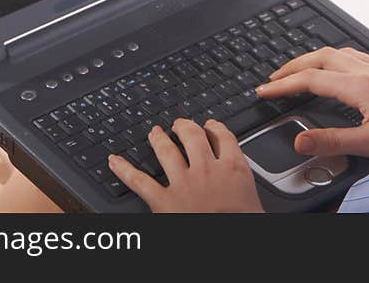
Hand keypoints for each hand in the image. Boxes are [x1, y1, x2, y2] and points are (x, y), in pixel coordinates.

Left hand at [108, 119, 263, 212]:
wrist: (230, 245)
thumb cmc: (243, 224)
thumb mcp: (253, 199)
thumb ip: (243, 183)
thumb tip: (242, 185)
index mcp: (232, 168)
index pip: (223, 136)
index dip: (215, 127)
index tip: (210, 125)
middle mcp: (206, 169)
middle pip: (193, 136)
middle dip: (185, 126)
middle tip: (179, 124)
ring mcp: (183, 183)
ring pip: (167, 150)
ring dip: (159, 138)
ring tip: (155, 132)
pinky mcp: (163, 202)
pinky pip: (139, 181)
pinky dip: (124, 170)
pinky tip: (114, 161)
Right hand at [255, 47, 368, 158]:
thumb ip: (333, 141)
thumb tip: (300, 141)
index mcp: (358, 85)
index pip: (310, 80)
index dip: (283, 84)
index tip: (264, 90)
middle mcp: (366, 71)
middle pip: (318, 57)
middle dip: (291, 66)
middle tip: (273, 78)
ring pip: (335, 52)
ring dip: (310, 58)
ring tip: (297, 70)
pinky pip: (350, 54)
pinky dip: (331, 57)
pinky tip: (335, 66)